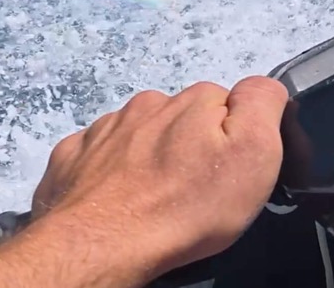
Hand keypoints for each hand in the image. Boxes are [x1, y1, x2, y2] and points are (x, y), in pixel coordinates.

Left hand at [0, 76, 289, 287]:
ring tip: (152, 197)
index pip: (229, 104)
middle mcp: (149, 103)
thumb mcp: (255, 154)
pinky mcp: (69, 157)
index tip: (229, 170)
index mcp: (195, 100)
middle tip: (192, 189)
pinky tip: (115, 197)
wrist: (102, 246)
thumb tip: (260, 86)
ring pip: (140, 133)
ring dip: (149, 155)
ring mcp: (104, 128)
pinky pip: (98, 153)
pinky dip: (108, 170)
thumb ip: (263, 103)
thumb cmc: (186, 206)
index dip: (234, 137)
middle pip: (182, 117)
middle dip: (190, 144)